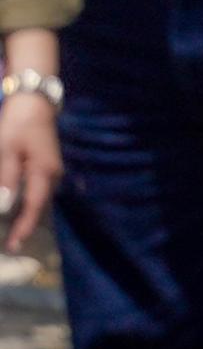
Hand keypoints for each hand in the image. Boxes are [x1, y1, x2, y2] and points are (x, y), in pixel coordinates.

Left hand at [0, 93, 54, 255]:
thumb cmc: (17, 125)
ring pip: (39, 200)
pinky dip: (28, 204)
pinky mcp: (46, 166)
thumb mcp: (6, 150)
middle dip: (25, 227)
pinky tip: (18, 210)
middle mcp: (52, 175)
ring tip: (13, 233)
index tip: (12, 246)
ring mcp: (51, 170)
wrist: (34, 102)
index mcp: (44, 172)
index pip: (34, 207)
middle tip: (11, 245)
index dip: (23, 228)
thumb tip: (4, 206)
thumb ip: (7, 178)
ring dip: (26, 216)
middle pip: (39, 207)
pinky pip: (37, 191)